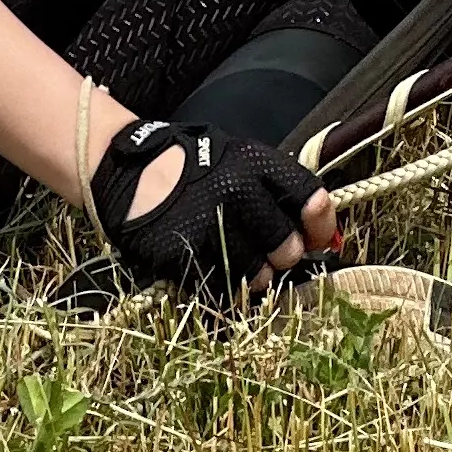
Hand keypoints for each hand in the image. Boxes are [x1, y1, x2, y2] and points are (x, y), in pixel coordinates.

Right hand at [90, 117, 340, 295]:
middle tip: (271, 254)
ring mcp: (208, 225)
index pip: (310, 195)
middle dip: (283, 257)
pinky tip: (217, 272)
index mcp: (254, 163)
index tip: (318, 238)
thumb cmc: (193, 167)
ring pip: (257, 275)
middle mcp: (235, 192)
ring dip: (256, 278)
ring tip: (242, 264)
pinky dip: (225, 290)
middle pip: (286, 247)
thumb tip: (321, 234)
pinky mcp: (183, 255)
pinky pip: (221, 289)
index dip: (320, 224)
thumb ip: (275, 192)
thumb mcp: (237, 161)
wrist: (130, 172)